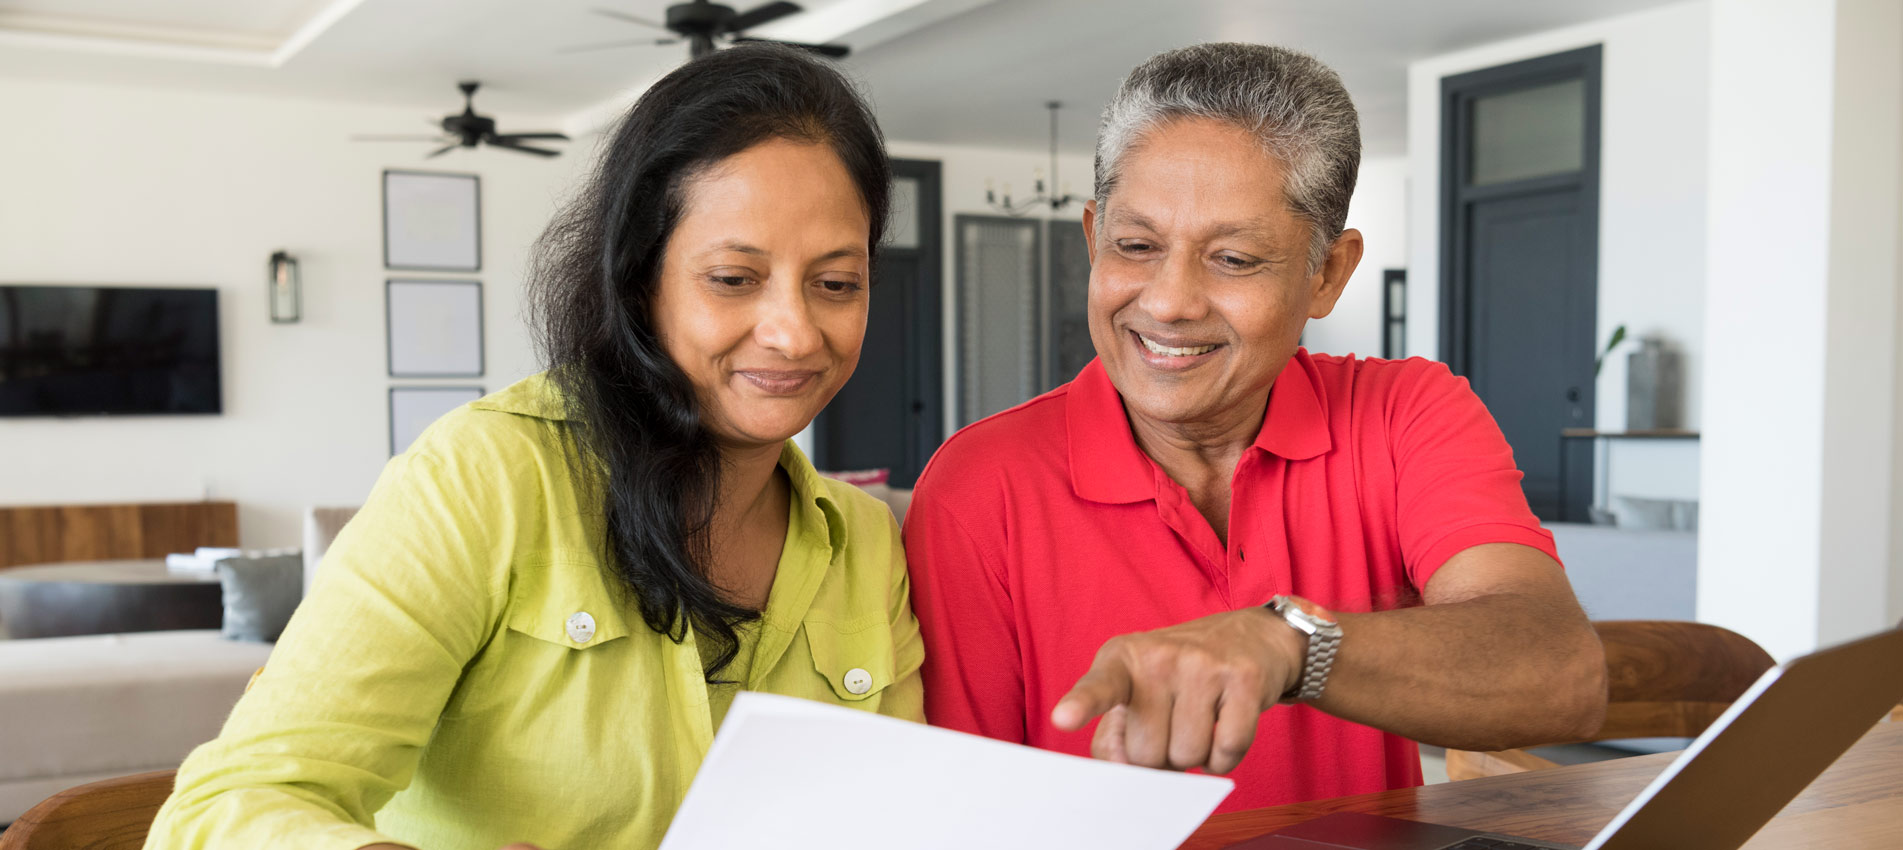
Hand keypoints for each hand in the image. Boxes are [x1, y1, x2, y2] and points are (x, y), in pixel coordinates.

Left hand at [1050, 607, 1304, 773]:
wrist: (1247, 637)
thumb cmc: (1177, 677)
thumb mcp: (1133, 691)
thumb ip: (1113, 738)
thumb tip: (1126, 776)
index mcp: (1120, 659)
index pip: (1099, 687)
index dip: (1081, 704)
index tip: (1063, 718)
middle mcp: (1159, 656)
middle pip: (1147, 754)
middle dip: (1160, 754)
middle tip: (1173, 721)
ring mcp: (1203, 665)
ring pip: (1188, 757)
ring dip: (1195, 756)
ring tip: (1199, 720)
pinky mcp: (1243, 679)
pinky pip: (1227, 751)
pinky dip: (1224, 757)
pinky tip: (1223, 727)